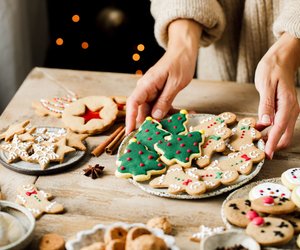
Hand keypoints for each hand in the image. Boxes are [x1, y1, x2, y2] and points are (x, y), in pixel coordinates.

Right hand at [125, 19, 201, 133]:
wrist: (183, 51)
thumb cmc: (180, 63)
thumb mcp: (175, 83)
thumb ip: (165, 100)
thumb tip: (155, 117)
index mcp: (147, 84)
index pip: (133, 102)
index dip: (130, 118)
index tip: (130, 132)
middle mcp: (146, 89)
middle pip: (142, 110)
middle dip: (150, 123)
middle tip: (159, 136)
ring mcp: (152, 92)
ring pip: (153, 110)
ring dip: (164, 119)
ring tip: (176, 125)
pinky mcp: (159, 94)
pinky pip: (160, 107)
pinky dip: (169, 112)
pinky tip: (181, 116)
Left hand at [255, 32, 299, 158]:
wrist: (282, 58)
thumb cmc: (272, 69)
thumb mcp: (266, 85)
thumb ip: (266, 105)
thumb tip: (266, 124)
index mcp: (288, 104)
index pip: (280, 128)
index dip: (272, 143)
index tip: (266, 154)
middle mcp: (292, 110)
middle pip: (284, 134)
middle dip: (272, 145)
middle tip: (257, 151)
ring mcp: (289, 110)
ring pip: (283, 131)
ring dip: (271, 139)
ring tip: (255, 142)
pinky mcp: (284, 109)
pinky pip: (279, 125)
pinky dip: (270, 131)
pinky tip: (258, 131)